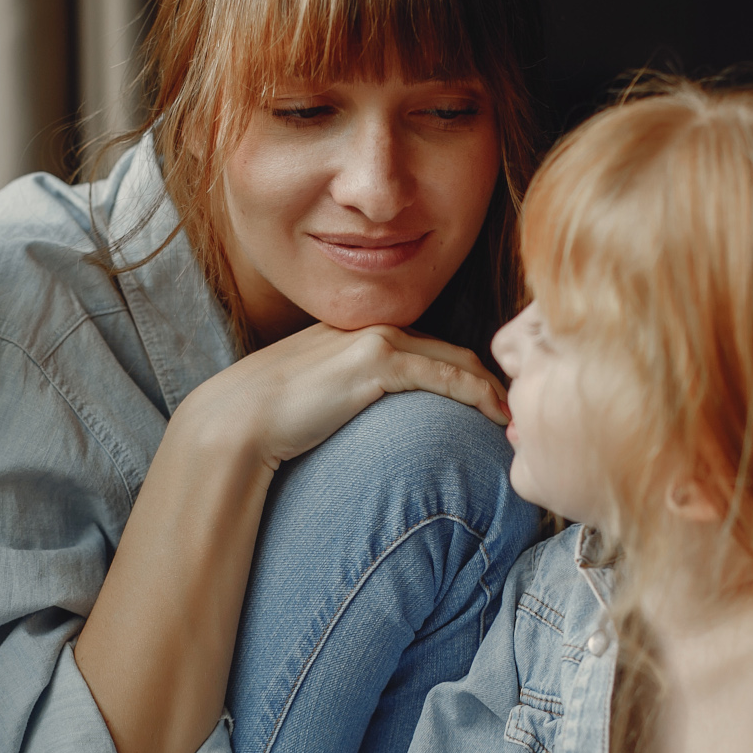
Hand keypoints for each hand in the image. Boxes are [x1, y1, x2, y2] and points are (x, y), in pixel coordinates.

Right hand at [174, 323, 509, 469]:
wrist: (237, 419)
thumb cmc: (267, 419)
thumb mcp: (314, 398)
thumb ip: (345, 397)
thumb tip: (360, 426)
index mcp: (356, 332)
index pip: (426, 347)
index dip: (464, 374)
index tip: (489, 404)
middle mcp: (370, 326)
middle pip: (449, 349)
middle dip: (488, 378)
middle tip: (515, 411)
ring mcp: (374, 339)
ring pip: (455, 359)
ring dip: (491, 389)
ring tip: (514, 420)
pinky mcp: (376, 361)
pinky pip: (444, 376)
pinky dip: (477, 395)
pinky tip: (496, 418)